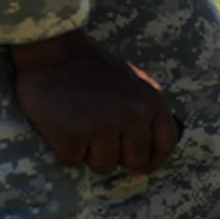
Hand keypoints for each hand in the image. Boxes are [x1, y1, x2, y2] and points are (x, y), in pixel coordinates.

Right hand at [10, 30, 179, 174]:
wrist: (53, 51)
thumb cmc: (93, 68)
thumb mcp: (133, 82)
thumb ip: (144, 114)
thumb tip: (144, 168)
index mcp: (150, 100)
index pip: (166, 143)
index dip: (153, 160)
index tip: (139, 167)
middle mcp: (132, 114)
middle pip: (135, 162)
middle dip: (117, 158)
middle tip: (99, 142)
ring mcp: (102, 125)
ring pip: (103, 166)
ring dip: (89, 154)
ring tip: (79, 128)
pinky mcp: (71, 135)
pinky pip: (71, 162)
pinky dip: (63, 150)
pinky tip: (60, 128)